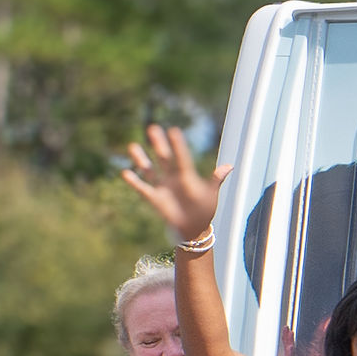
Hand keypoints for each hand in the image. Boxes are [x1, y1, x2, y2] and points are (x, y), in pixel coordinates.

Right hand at [115, 125, 222, 240]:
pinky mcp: (154, 198)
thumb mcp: (211, 194)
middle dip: (159, 144)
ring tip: (133, 146)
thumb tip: (229, 166)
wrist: (194, 227)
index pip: (182, 157)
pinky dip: (134, 181)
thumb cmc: (204, 208)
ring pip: (149, 169)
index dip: (178, 145)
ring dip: (141, 159)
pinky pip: (142, 188)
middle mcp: (172, 177)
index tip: (174, 130)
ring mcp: (162, 186)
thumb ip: (216, 180)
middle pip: (164, 158)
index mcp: (187, 175)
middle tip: (153, 128)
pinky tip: (126, 172)